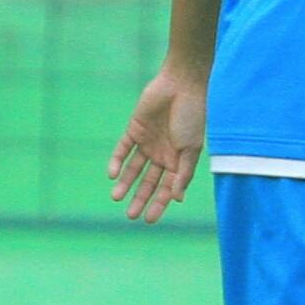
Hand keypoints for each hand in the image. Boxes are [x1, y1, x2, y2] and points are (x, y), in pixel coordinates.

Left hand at [108, 69, 206, 222]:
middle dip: (140, 198)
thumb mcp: (190, 149)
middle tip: (130, 215)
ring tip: (116, 197)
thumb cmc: (192, 116)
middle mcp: (163, 154)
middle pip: (148, 181)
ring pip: (134, 168)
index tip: (149, 220)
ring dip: (125, 183)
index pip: (166, 188)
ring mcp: (148, 142)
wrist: (182, 85)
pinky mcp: (135, 129)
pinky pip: (123, 149)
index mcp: (179, 160)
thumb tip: (177, 199)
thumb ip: (183, 174)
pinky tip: (113, 174)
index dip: (159, 204)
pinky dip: (117, 161)